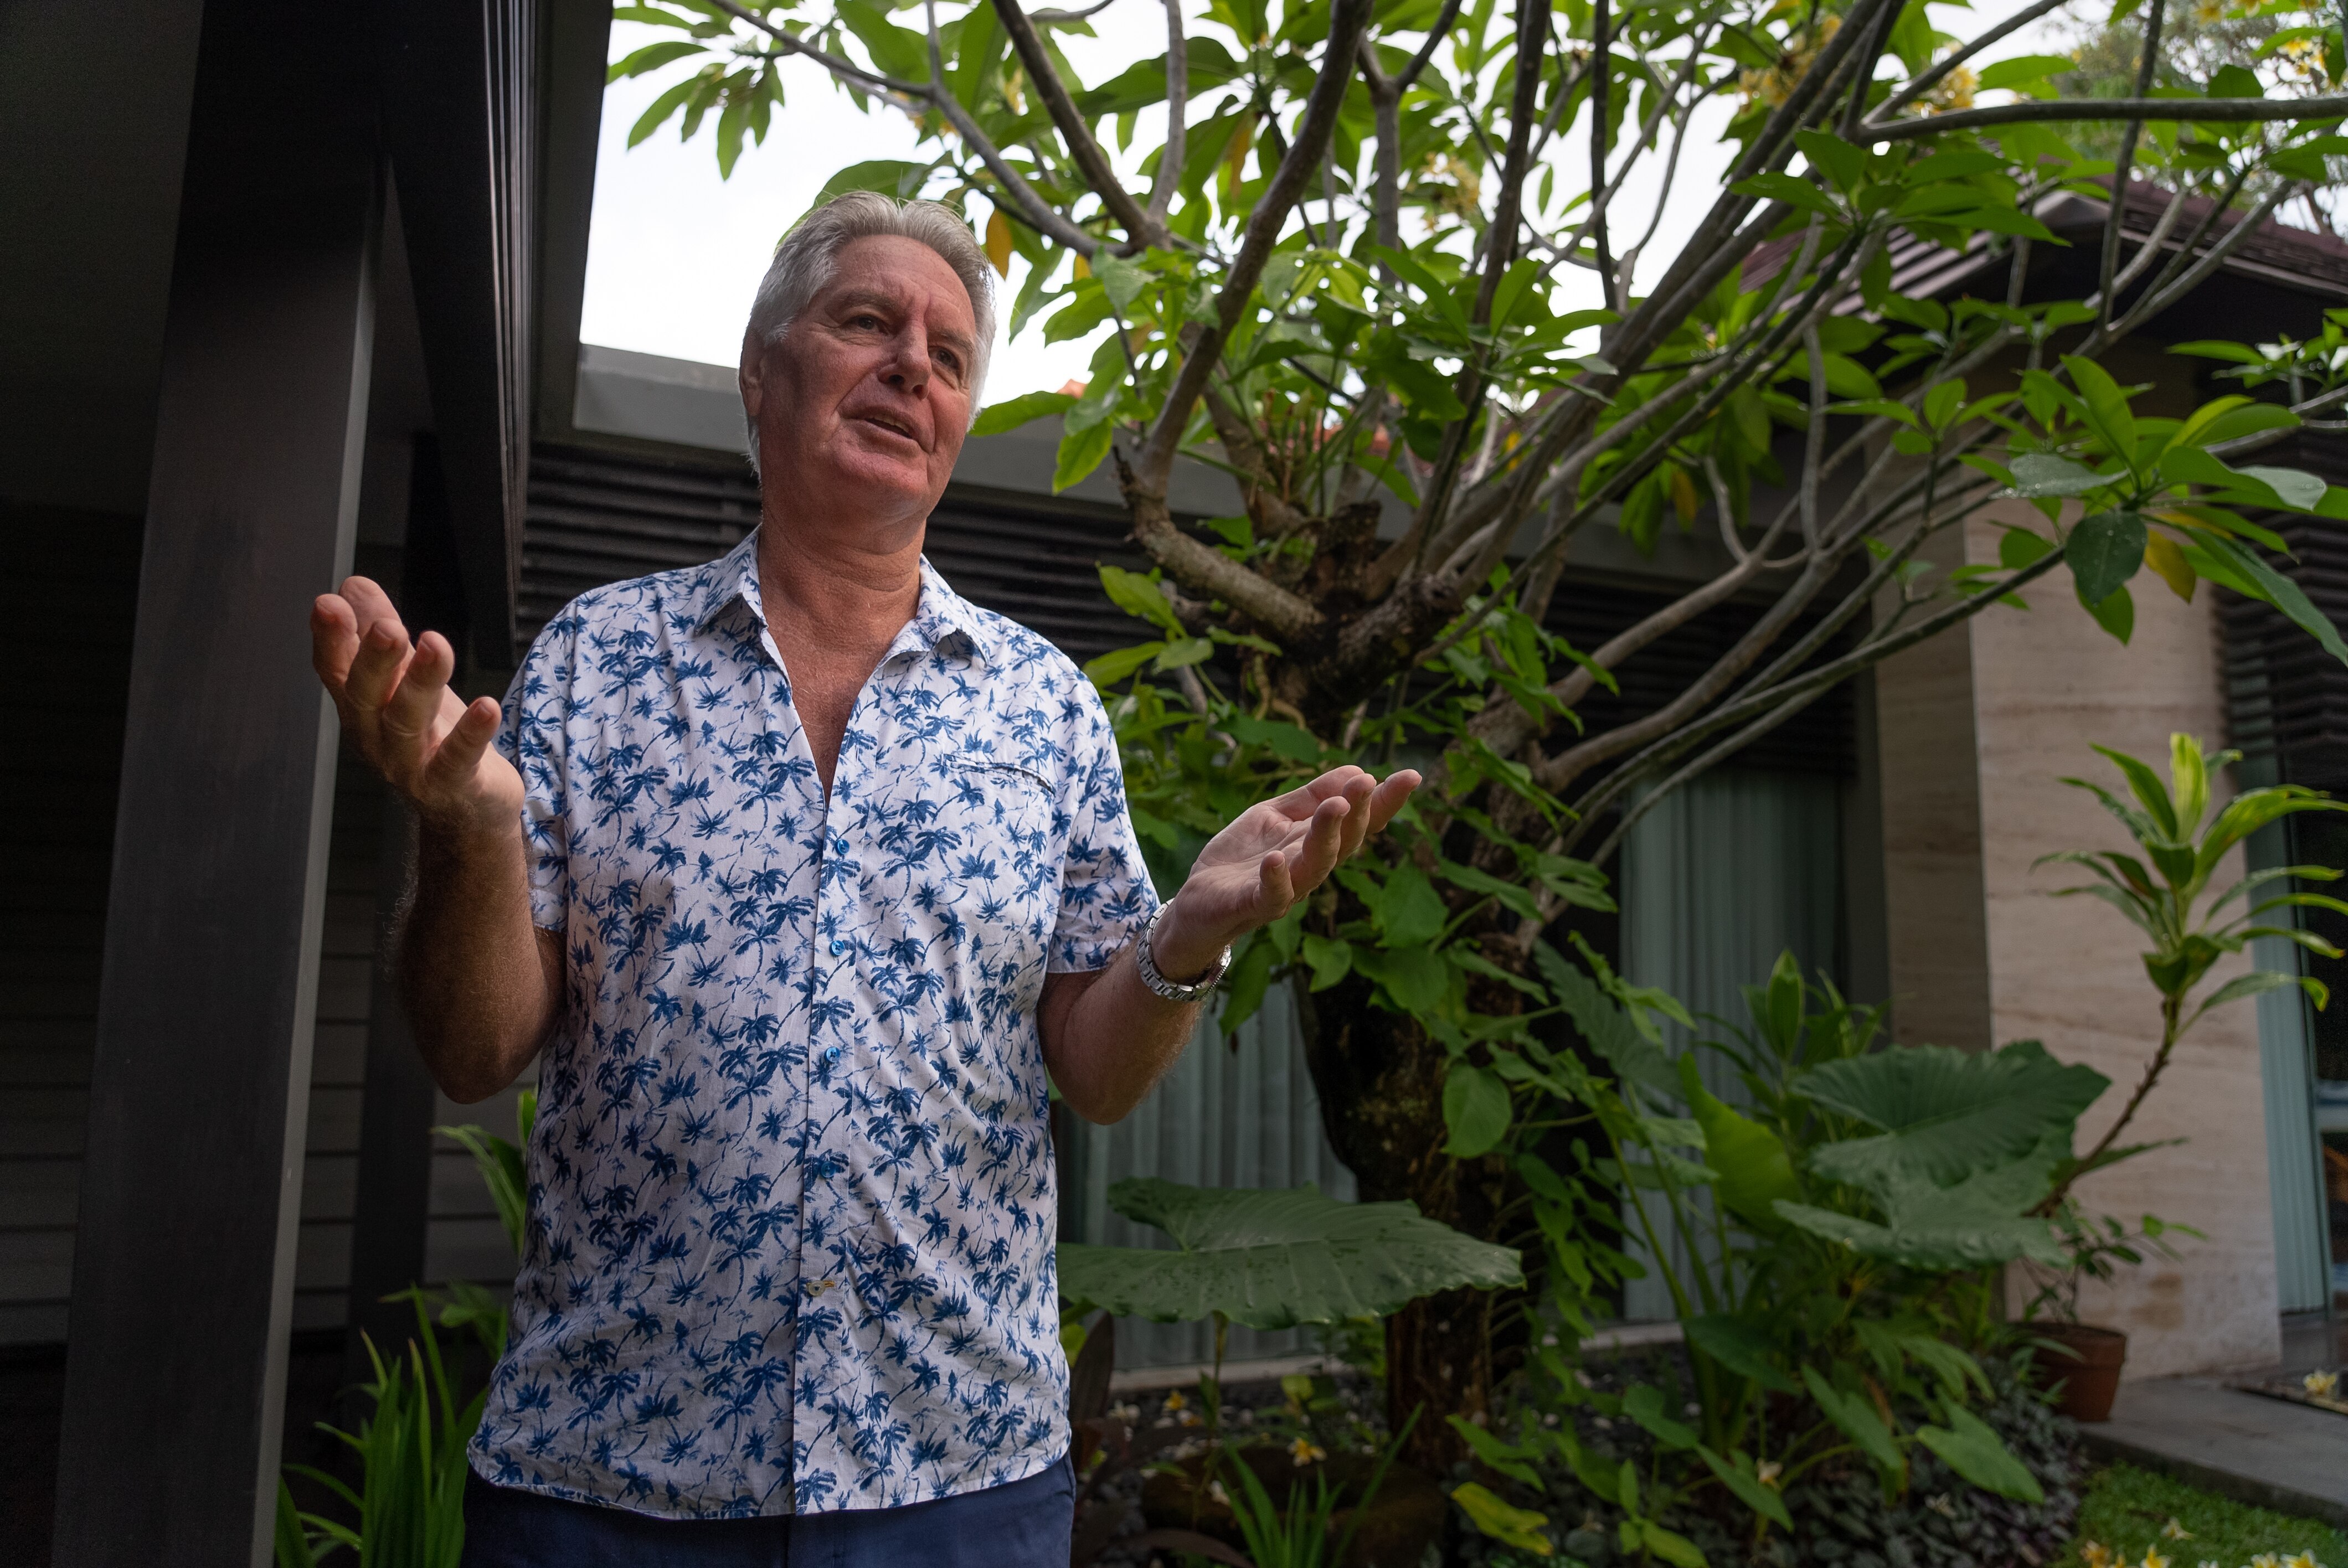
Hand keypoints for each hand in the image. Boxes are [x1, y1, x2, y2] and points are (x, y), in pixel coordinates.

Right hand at [310, 576, 520, 838]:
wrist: (466, 809)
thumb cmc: (431, 736)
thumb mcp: (403, 683)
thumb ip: (380, 636)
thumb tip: (352, 585)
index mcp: (361, 707)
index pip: (336, 671)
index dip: (329, 640)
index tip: (327, 603)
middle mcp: (375, 738)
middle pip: (365, 696)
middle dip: (373, 659)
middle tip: (386, 626)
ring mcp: (409, 767)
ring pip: (407, 722)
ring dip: (421, 682)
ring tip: (435, 644)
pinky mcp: (451, 786)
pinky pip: (457, 761)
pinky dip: (470, 734)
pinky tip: (487, 706)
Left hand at [1152, 764, 1420, 978]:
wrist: (1198, 904)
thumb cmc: (1242, 858)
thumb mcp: (1275, 815)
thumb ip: (1312, 796)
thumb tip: (1359, 769)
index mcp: (1317, 844)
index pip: (1360, 823)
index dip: (1386, 803)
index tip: (1412, 776)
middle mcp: (1308, 869)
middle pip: (1344, 843)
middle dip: (1357, 813)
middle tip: (1365, 783)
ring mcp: (1283, 890)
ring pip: (1314, 867)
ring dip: (1326, 837)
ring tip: (1334, 808)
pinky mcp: (1250, 905)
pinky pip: (1270, 896)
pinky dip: (1276, 878)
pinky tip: (1278, 858)